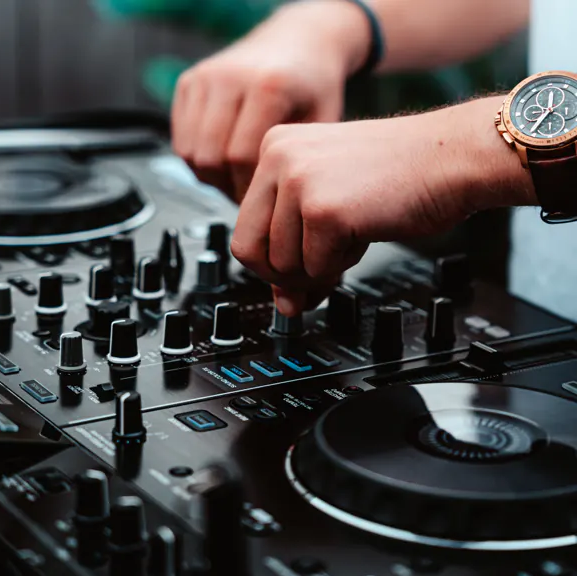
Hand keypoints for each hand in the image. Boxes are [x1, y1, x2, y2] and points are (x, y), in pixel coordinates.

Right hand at [171, 1, 370, 200]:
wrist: (299, 42)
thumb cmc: (313, 84)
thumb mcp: (322, 123)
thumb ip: (297, 162)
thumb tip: (272, 207)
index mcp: (266, 86)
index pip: (241, 158)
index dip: (248, 191)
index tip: (260, 203)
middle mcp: (228, 77)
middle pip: (210, 158)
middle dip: (227, 187)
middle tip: (247, 197)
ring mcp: (204, 78)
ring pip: (189, 152)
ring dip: (210, 176)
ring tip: (236, 179)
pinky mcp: (189, 83)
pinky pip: (180, 140)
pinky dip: (197, 160)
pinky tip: (223, 160)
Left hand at [231, 97, 535, 314]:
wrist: (453, 158)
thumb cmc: (398, 178)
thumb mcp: (333, 208)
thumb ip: (298, 250)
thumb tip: (283, 305)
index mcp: (274, 148)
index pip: (243, 229)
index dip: (270, 262)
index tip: (297, 269)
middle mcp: (277, 158)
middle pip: (249, 251)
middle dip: (284, 275)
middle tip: (320, 268)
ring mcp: (299, 182)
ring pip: (281, 265)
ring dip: (318, 268)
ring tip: (351, 237)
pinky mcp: (325, 210)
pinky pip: (315, 270)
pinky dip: (340, 267)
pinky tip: (363, 235)